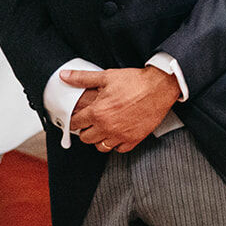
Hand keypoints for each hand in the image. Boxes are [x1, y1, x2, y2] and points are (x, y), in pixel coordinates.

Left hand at [62, 66, 180, 153]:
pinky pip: (119, 149)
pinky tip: (118, 134)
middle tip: (90, 123)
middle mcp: (107, 126)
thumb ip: (83, 78)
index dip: (74, 120)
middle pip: (85, 138)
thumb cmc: (136, 82)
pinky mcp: (134, 138)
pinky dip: (116, 144)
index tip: (78, 118)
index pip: (75, 123)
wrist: (160, 87)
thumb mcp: (106, 76)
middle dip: (86, 130)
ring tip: (103, 130)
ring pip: (101, 147)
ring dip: (99, 139)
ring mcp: (121, 134)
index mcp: (97, 112)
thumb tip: (65, 76)